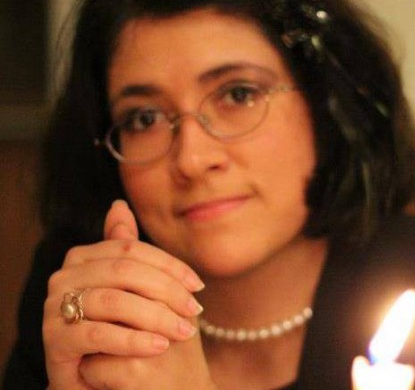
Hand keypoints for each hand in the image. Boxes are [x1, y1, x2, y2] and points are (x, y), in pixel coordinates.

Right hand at [43, 200, 206, 389]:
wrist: (94, 378)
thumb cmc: (118, 326)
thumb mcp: (127, 288)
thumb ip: (123, 248)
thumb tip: (118, 204)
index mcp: (83, 256)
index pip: (133, 250)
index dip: (170, 266)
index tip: (198, 285)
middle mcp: (64, 276)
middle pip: (126, 271)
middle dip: (167, 290)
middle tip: (195, 310)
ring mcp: (53, 307)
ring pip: (115, 301)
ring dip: (156, 316)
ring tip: (183, 331)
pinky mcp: (53, 340)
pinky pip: (99, 334)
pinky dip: (134, 340)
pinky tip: (159, 347)